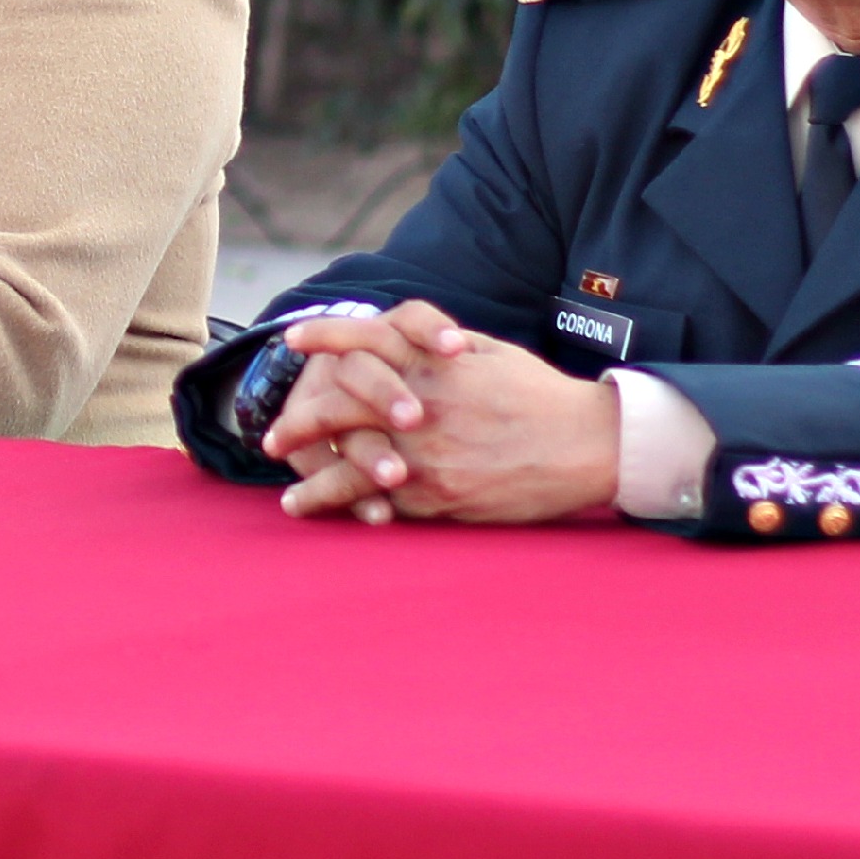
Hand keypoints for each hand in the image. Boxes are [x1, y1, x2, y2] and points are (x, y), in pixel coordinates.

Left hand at [264, 302, 617, 526]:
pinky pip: (387, 505)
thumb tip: (402, 339)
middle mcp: (422, 405)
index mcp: (433, 363)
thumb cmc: (539, 394)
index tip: (291, 341)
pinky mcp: (442, 496)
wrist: (587, 443)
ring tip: (291, 500)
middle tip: (272, 438)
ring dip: (315, 486)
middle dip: (300, 424)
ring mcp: (428, 454)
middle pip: (341, 408)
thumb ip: (438, 347)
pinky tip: (340, 521)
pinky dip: (358, 513)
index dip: (324, 338)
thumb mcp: (488, 353)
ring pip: (353, 469)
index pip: (364, 340)